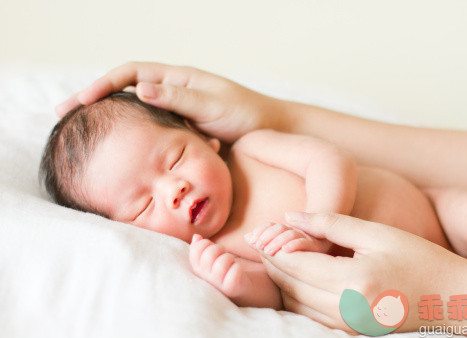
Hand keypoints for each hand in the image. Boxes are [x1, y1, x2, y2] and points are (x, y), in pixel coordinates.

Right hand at [56, 62, 284, 141]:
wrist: (270, 133)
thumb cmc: (246, 116)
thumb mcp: (213, 105)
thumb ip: (180, 99)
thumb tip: (140, 88)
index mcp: (178, 79)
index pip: (130, 73)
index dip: (102, 84)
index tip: (79, 101)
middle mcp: (172, 92)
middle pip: (124, 91)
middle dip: (94, 100)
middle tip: (63, 116)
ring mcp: (175, 112)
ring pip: (134, 113)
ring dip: (108, 121)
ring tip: (80, 135)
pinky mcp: (180, 131)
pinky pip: (149, 131)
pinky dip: (130, 137)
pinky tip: (116, 150)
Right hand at [189, 234, 249, 297]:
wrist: (238, 285)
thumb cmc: (222, 268)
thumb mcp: (209, 257)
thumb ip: (199, 247)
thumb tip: (196, 236)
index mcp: (197, 269)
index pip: (196, 250)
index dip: (205, 243)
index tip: (211, 247)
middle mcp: (204, 278)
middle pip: (209, 254)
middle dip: (219, 249)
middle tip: (223, 254)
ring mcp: (217, 284)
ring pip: (222, 262)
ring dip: (229, 258)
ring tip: (230, 262)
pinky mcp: (230, 288)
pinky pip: (235, 271)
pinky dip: (237, 267)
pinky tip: (236, 271)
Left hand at [244, 222, 330, 255]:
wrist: (332, 242)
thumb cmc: (302, 246)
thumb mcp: (281, 242)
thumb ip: (264, 237)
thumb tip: (247, 237)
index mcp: (287, 230)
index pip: (271, 226)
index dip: (261, 231)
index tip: (252, 239)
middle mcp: (297, 230)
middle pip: (279, 229)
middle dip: (266, 236)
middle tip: (256, 245)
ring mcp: (307, 237)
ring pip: (290, 234)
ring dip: (277, 241)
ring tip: (267, 251)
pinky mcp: (317, 245)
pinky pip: (305, 243)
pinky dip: (294, 244)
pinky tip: (286, 250)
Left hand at [249, 212, 466, 333]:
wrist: (453, 298)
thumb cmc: (419, 259)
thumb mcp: (377, 232)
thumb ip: (331, 223)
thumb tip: (291, 216)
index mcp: (353, 281)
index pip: (294, 264)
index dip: (273, 247)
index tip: (262, 231)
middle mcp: (346, 309)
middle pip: (288, 285)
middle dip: (272, 262)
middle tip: (266, 240)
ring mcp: (347, 325)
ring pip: (293, 303)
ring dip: (282, 278)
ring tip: (282, 253)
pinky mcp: (350, 332)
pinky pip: (308, 314)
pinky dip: (296, 294)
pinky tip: (300, 275)